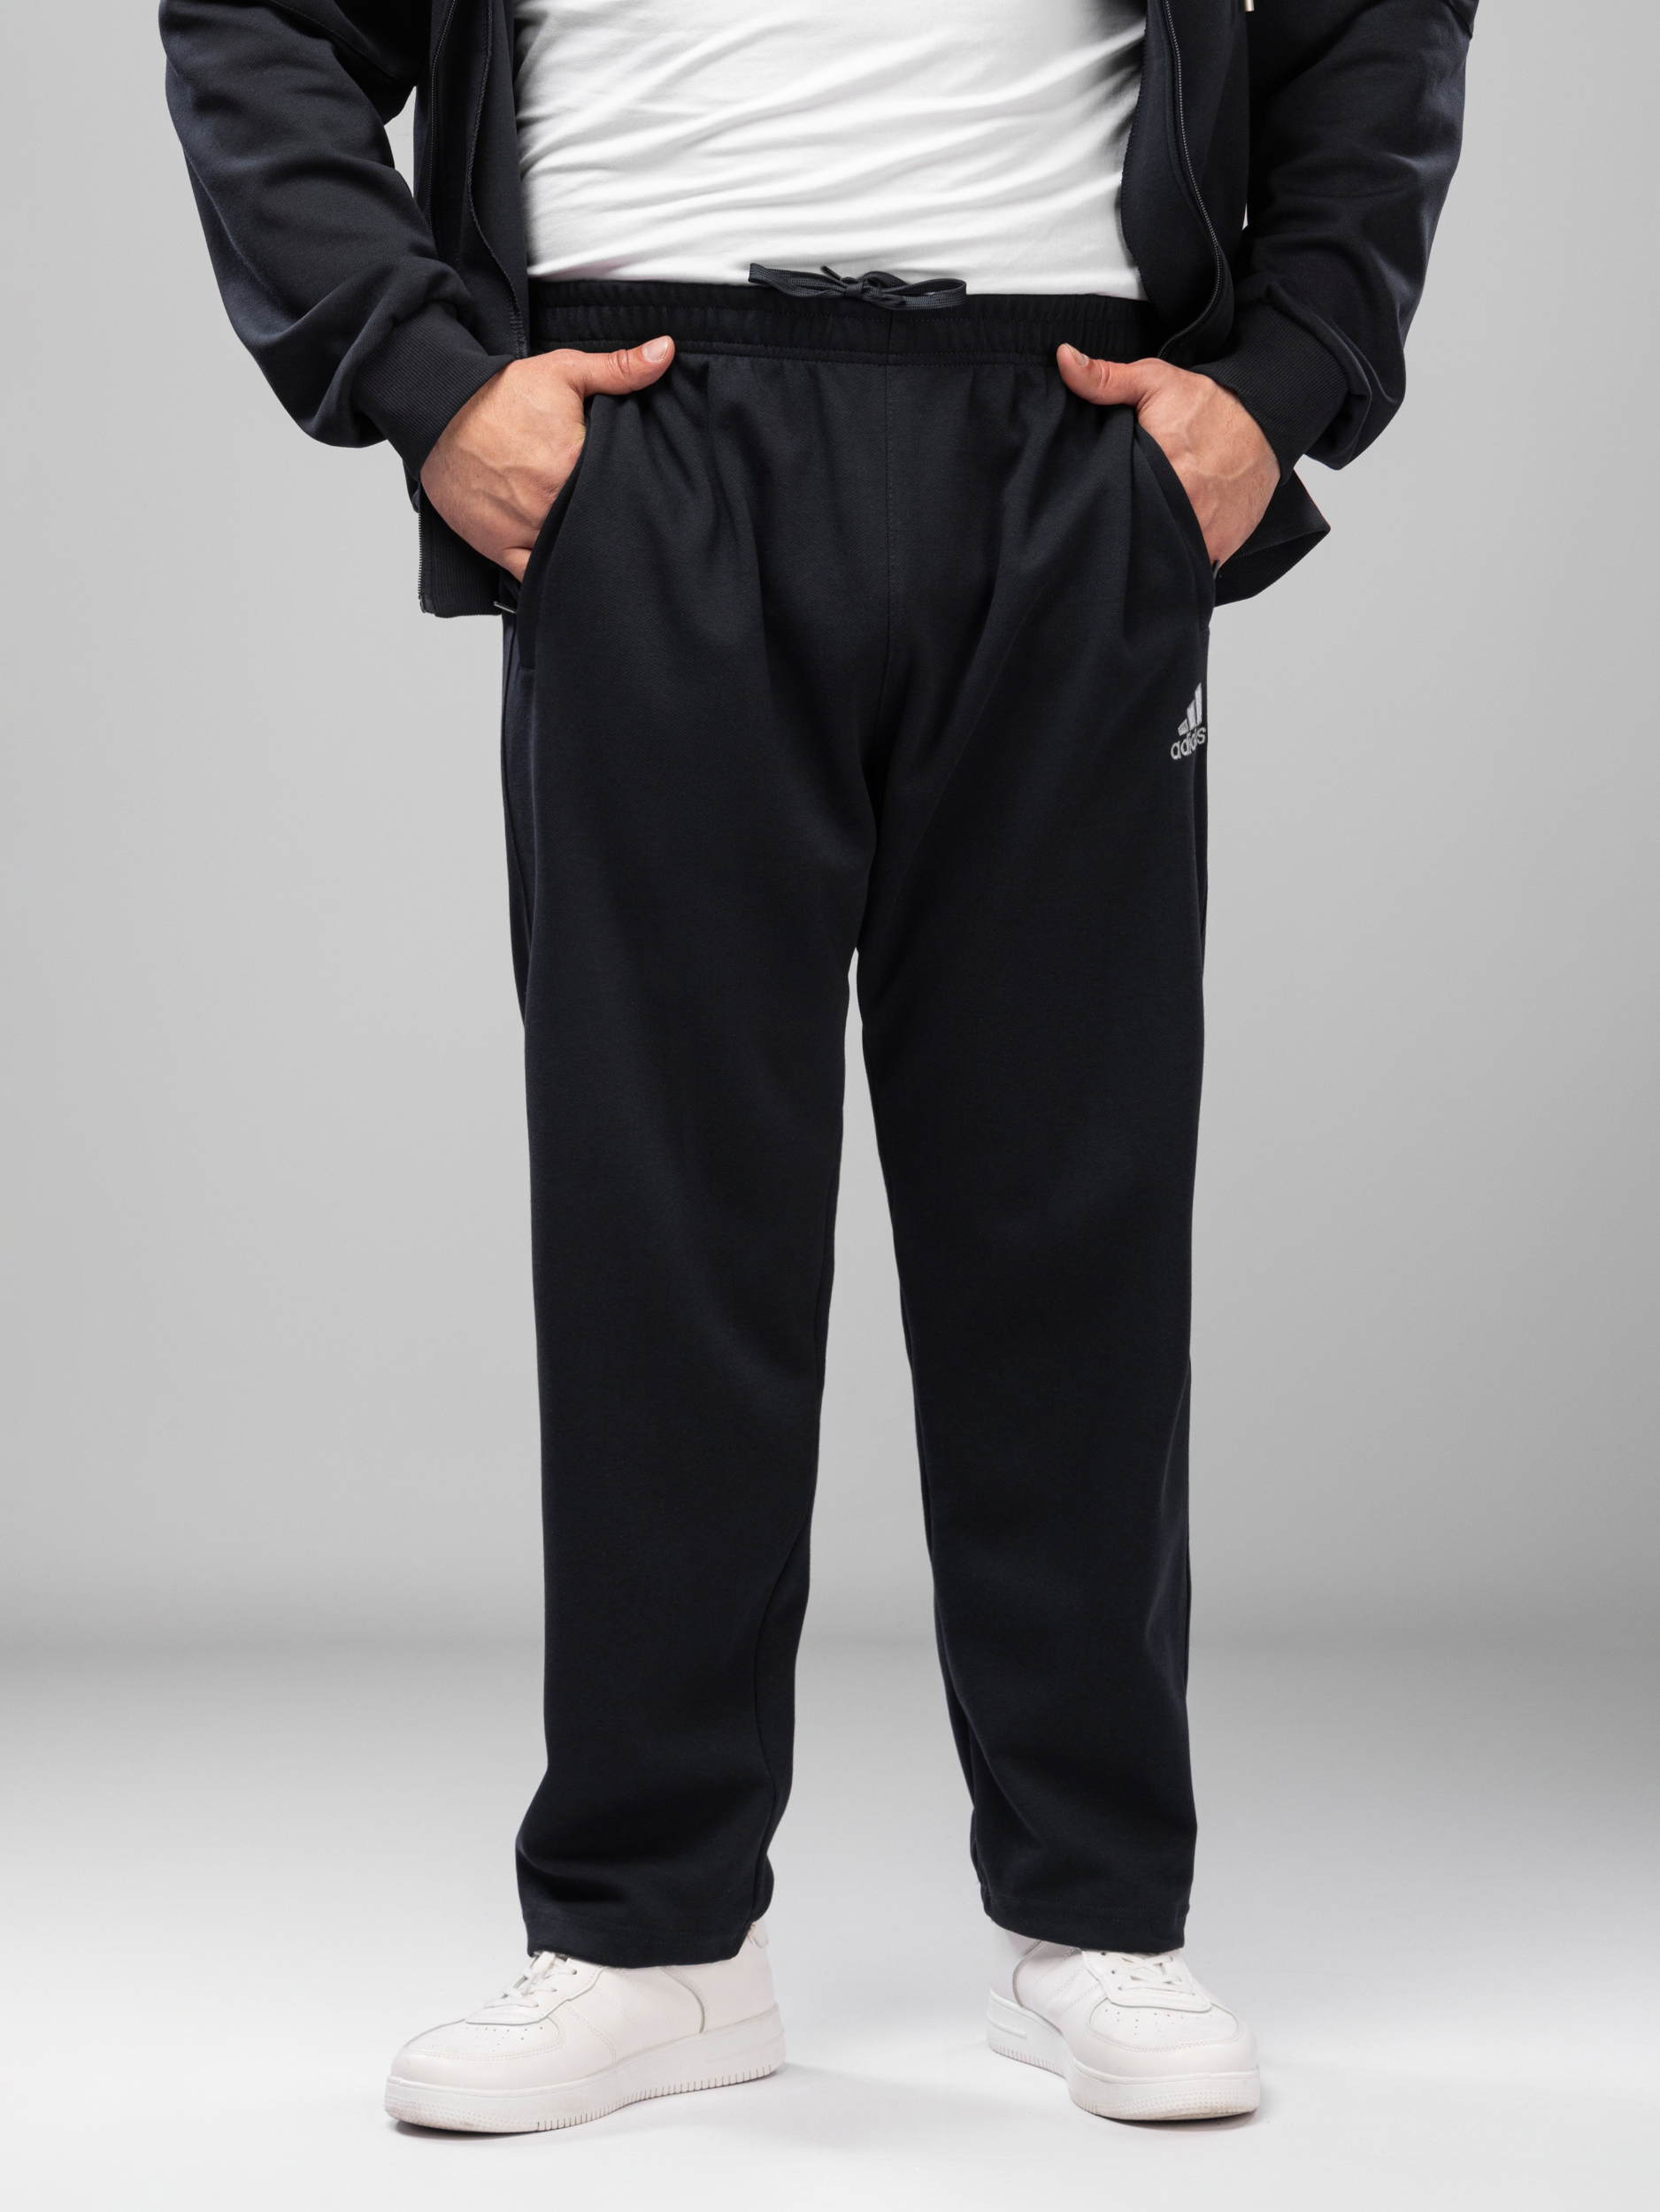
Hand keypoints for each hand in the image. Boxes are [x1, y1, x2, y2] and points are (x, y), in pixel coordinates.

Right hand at [420, 337, 675, 577]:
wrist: (438, 411)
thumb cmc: (497, 395)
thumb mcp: (563, 371)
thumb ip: (619, 369)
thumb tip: (665, 351)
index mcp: (574, 465)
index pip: (623, 490)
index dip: (632, 490)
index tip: (632, 486)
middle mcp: (551, 505)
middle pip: (597, 524)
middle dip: (607, 518)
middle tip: (609, 507)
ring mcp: (526, 530)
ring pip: (569, 551)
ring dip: (581, 546)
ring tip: (589, 533)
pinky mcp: (500, 546)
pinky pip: (533, 575)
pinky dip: (550, 570)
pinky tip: (563, 561)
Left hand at [1057, 347, 1277, 567]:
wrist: (1267, 423)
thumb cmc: (1209, 405)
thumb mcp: (1155, 381)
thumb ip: (1106, 378)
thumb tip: (1063, 360)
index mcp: (1162, 467)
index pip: (1112, 503)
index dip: (1096, 506)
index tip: (1086, 505)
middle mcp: (1185, 505)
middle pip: (1134, 535)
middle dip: (1120, 532)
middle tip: (1112, 521)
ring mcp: (1204, 532)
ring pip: (1161, 556)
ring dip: (1147, 551)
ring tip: (1135, 538)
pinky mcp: (1219, 548)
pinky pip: (1188, 566)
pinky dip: (1175, 561)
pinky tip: (1162, 548)